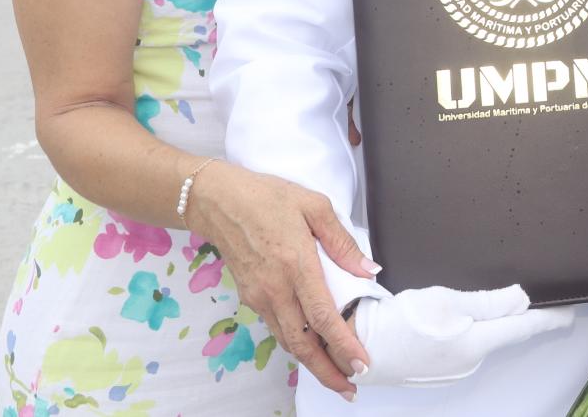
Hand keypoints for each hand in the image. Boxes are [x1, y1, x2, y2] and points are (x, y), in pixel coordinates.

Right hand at [185, 163, 375, 395]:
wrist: (218, 201)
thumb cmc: (269, 197)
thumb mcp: (314, 205)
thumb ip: (342, 242)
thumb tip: (368, 270)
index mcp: (295, 264)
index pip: (322, 316)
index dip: (343, 345)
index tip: (362, 364)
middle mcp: (275, 288)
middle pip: (303, 343)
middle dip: (328, 371)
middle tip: (351, 389)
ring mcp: (260, 296)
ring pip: (288, 341)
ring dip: (312, 364)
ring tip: (337, 378)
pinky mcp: (250, 298)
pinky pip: (277, 328)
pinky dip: (296, 344)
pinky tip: (312, 348)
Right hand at [353, 284, 575, 385]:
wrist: (358, 346)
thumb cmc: (398, 321)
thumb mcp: (447, 300)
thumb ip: (489, 302)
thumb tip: (523, 301)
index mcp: (477, 343)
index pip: (525, 328)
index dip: (549, 318)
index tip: (568, 312)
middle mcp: (470, 362)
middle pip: (503, 331)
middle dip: (509, 314)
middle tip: (507, 292)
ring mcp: (454, 369)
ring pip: (481, 337)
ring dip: (479, 321)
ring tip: (455, 304)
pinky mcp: (439, 369)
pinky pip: (463, 345)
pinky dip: (462, 332)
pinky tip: (440, 322)